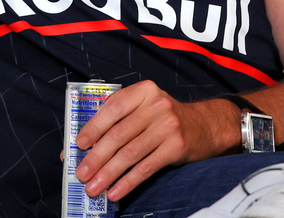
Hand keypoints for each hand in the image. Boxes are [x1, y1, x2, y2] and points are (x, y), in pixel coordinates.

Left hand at [73, 81, 234, 200]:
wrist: (204, 125)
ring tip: (93, 187)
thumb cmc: (163, 117)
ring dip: (108, 173)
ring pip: (130, 154)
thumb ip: (118, 118)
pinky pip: (146, 168)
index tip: (80, 145)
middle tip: (81, 173)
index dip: (94, 127)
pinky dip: (128, 182)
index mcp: (143, 91)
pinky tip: (115, 191)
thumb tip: (86, 143)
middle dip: (96, 157)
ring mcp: (168, 127)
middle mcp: (156, 106)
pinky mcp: (176, 148)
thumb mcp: (144, 106)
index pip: (112, 108)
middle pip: (118, 135)